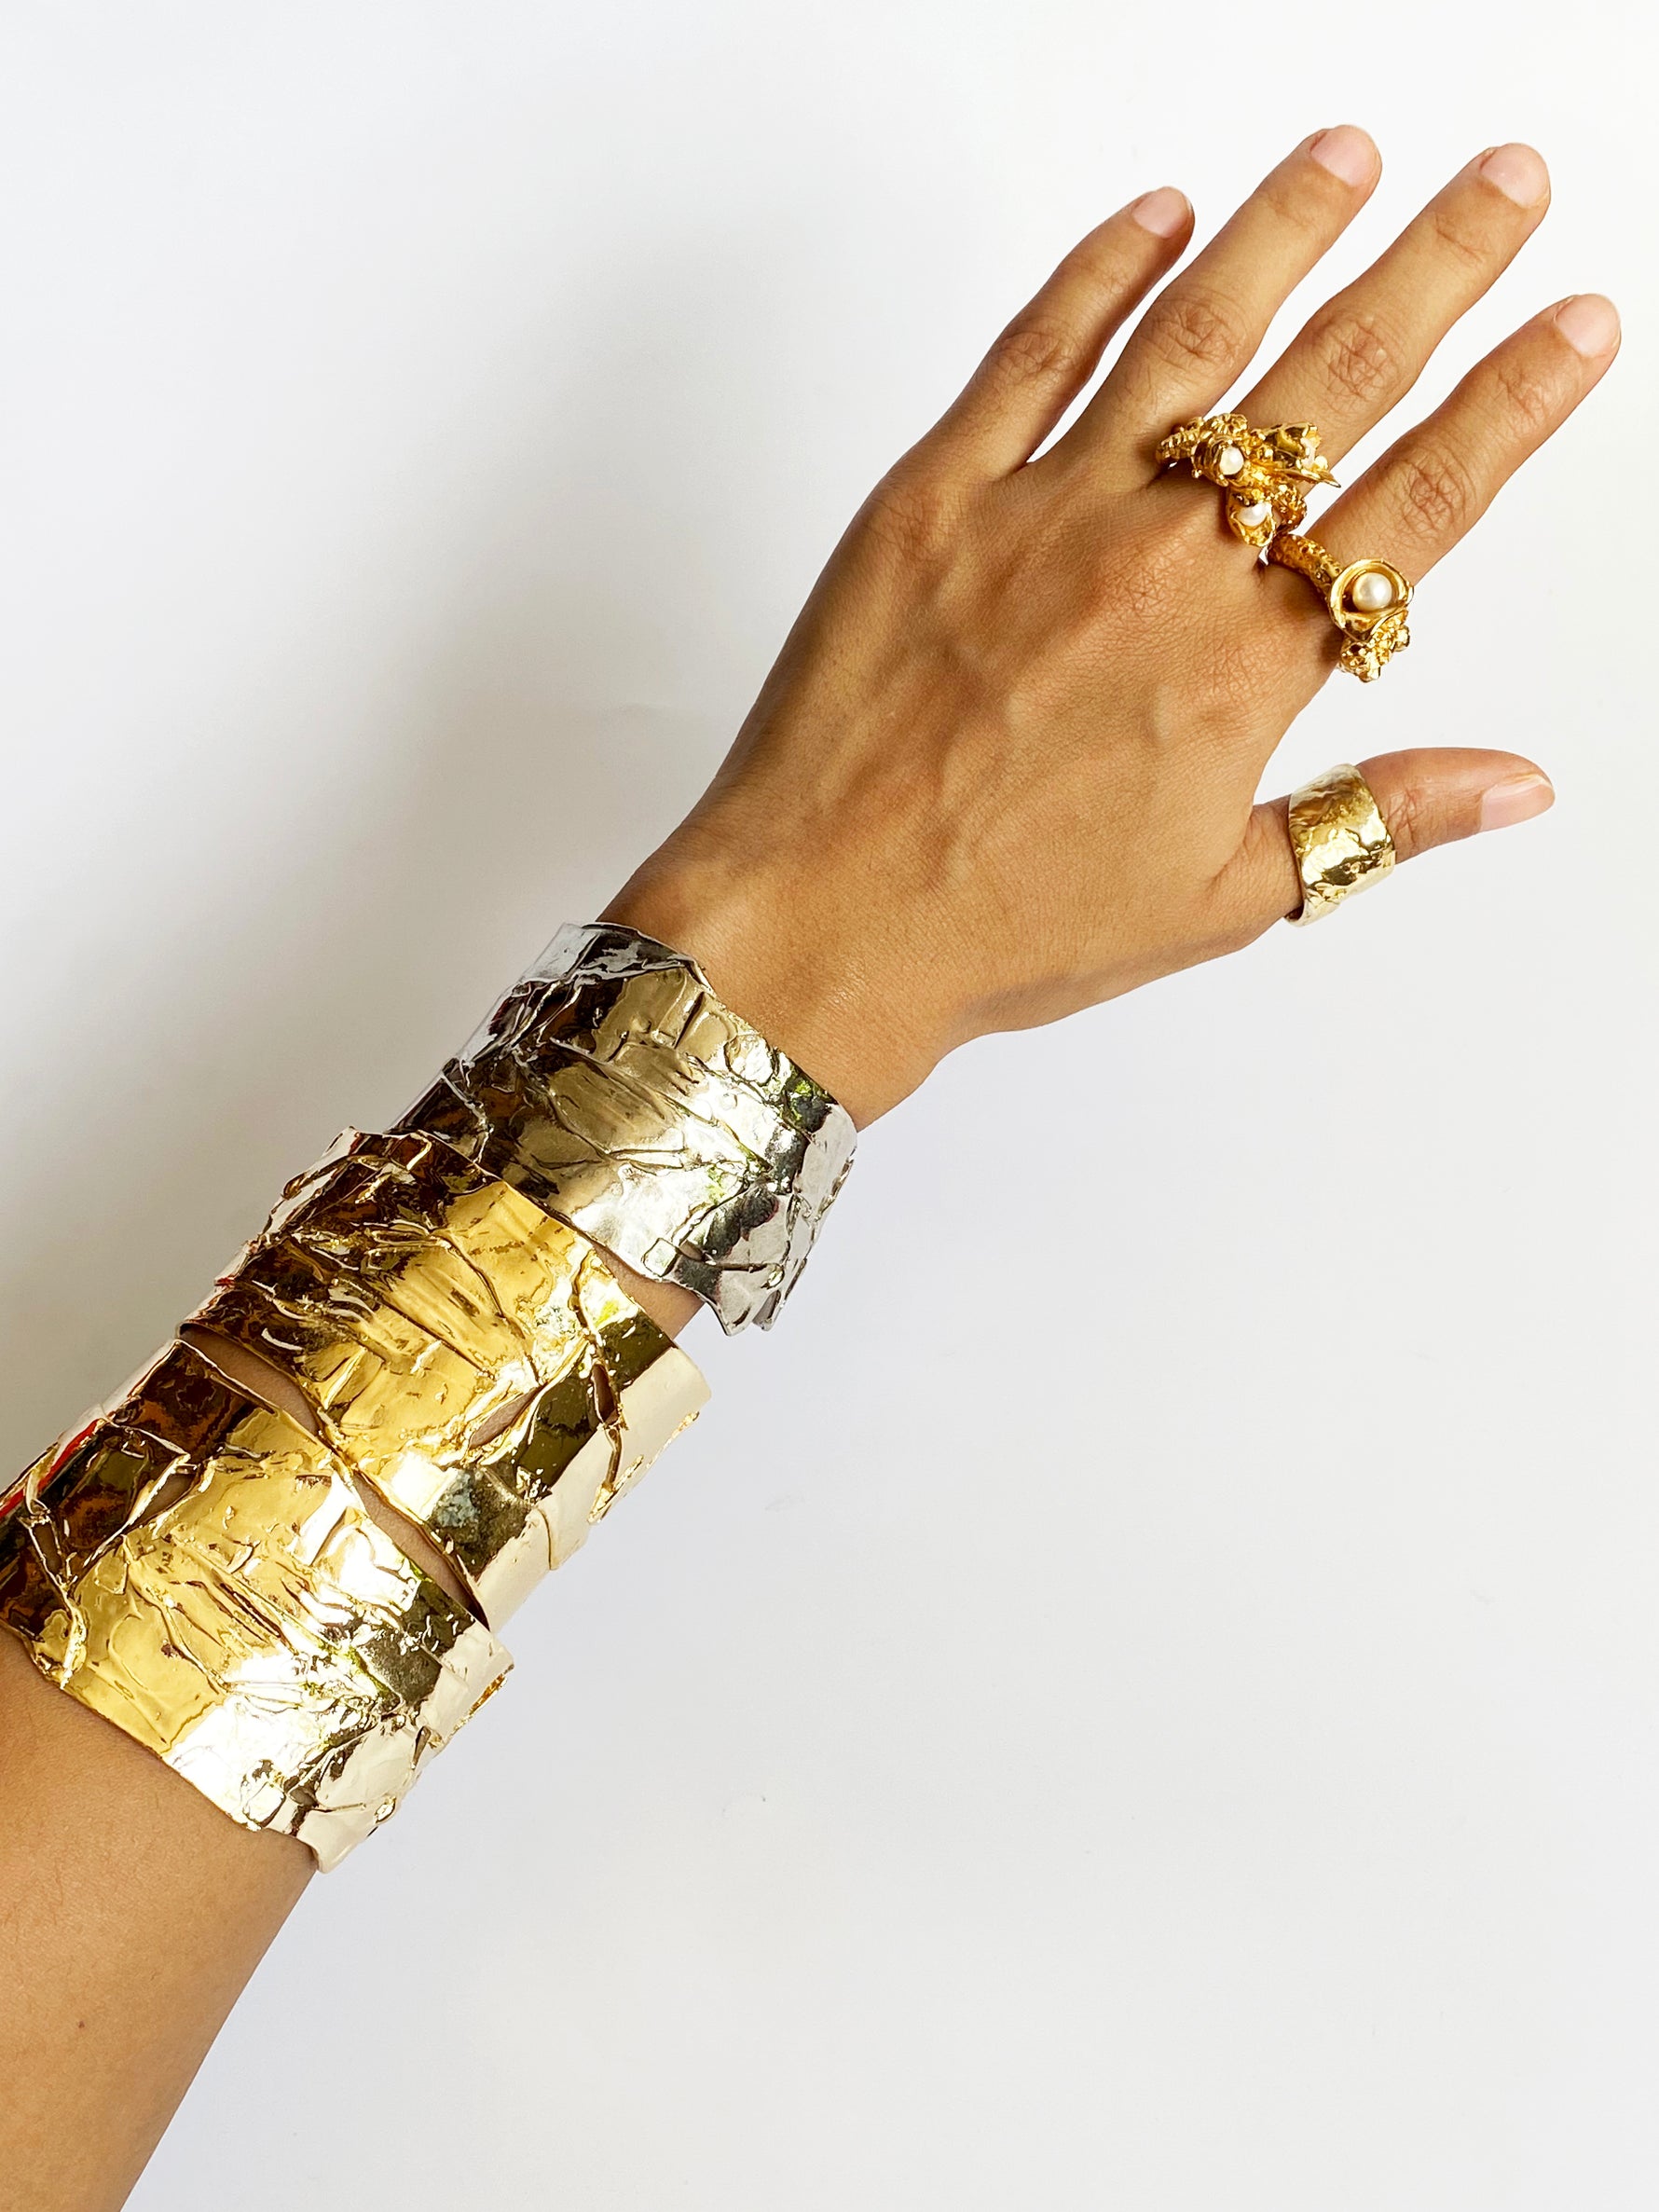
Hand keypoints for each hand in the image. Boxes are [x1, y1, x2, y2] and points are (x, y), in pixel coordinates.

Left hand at [608, 129, 1616, 1124]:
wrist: (820, 922)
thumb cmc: (1006, 928)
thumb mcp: (1220, 899)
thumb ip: (1375, 818)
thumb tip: (1515, 785)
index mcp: (1242, 667)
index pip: (1418, 505)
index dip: (1511, 408)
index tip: (1573, 326)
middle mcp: (1159, 567)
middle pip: (1330, 384)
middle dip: (1436, 267)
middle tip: (1504, 184)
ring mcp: (1043, 514)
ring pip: (1192, 336)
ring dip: (1284, 229)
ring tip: (1350, 154)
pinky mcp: (934, 495)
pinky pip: (1028, 354)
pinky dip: (1097, 273)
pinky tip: (1155, 214)